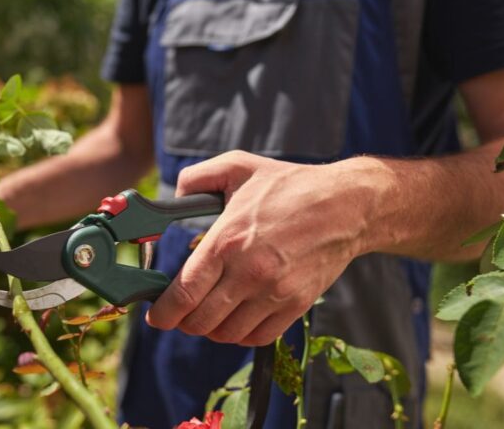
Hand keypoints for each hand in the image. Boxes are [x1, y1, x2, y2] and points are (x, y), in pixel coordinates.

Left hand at [146, 151, 383, 345]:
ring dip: (210, 329)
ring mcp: (274, 293)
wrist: (347, 206)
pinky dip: (240, 335)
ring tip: (208, 314)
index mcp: (227, 241)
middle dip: (182, 322)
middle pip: (200, 320)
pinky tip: (236, 318)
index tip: (156, 316)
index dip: (163, 312)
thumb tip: (173, 198)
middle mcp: (248, 272)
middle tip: (179, 314)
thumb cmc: (291, 186)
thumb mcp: (238, 167)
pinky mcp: (295, 305)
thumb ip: (197, 178)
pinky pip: (257, 337)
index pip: (184, 293)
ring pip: (227, 333)